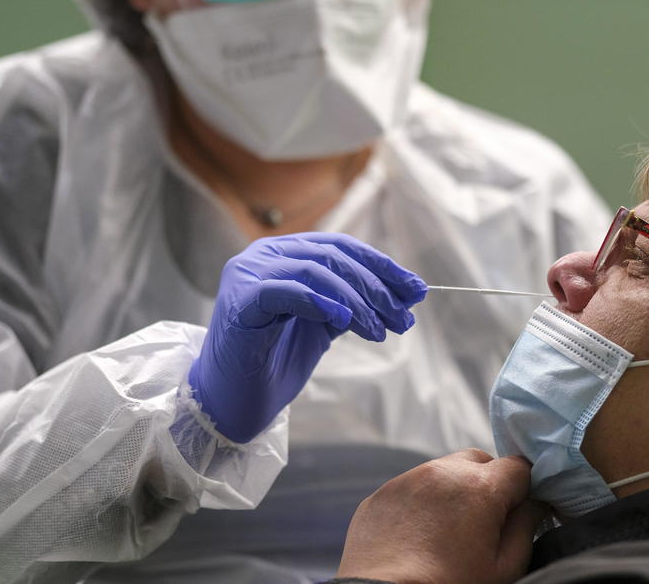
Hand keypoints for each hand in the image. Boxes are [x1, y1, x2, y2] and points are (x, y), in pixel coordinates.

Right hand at [188, 232, 427, 443]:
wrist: (231, 401)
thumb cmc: (275, 361)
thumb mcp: (324, 325)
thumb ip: (353, 303)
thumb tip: (404, 294)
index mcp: (283, 253)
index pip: (341, 247)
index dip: (382, 266)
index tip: (416, 290)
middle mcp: (263, 254)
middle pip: (333, 257)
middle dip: (376, 288)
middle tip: (404, 318)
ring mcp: (248, 274)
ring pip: (315, 271)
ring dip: (357, 301)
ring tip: (380, 330)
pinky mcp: (239, 301)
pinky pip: (286, 291)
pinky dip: (320, 302)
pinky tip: (345, 320)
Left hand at [337, 449, 546, 583]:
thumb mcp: (502, 569)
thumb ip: (525, 528)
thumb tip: (534, 504)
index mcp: (479, 488)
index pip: (518, 466)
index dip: (524, 488)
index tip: (518, 512)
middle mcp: (442, 472)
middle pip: (479, 461)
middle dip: (489, 483)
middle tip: (485, 522)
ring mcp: (407, 480)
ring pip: (444, 471)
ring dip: (454, 490)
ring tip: (449, 532)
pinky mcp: (381, 495)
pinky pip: (412, 486)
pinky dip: (423, 502)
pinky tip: (420, 536)